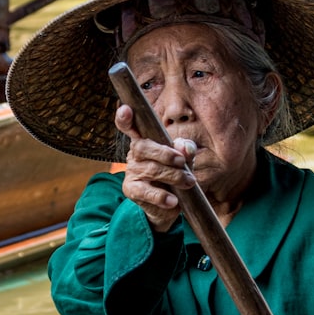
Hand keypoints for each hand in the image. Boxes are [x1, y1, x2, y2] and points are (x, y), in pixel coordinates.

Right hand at [115, 104, 196, 231]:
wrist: (168, 205)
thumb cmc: (174, 176)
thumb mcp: (183, 162)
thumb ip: (185, 152)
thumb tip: (185, 147)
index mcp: (145, 141)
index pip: (131, 126)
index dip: (125, 118)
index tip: (125, 109)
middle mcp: (135, 154)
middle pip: (144, 147)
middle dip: (165, 154)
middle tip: (182, 162)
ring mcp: (131, 172)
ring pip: (151, 169)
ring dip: (173, 176)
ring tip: (188, 182)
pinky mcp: (131, 190)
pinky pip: (146, 192)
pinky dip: (162, 196)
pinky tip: (173, 200)